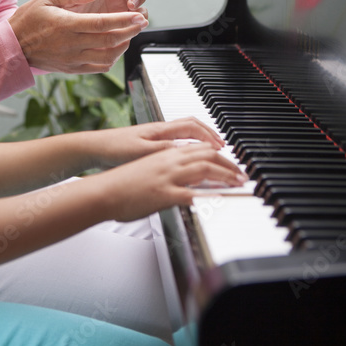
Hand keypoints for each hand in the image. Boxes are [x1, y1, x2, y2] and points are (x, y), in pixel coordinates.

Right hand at [8, 0, 148, 72]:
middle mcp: (71, 45)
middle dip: (130, 31)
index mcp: (66, 25)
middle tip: (142, 21)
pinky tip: (116, 47)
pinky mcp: (73, 69)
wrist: (13, 48)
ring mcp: (73, 60)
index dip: (123, 20)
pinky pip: (99, 66)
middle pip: (109, 41)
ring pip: (108, 56)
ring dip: (124, 45)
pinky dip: (112, 58)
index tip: (139, 15)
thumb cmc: (29, 19)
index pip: (101, 24)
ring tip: (131, 33)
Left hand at [85, 117, 224, 167]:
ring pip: (184, 132)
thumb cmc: (114, 149)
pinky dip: (188, 146)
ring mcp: (155, 136)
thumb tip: (185, 149)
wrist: (95, 149)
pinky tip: (187, 156)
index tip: (221, 146)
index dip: (209, 135)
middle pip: (191, 125)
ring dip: (200, 139)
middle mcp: (160, 130)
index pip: (192, 126)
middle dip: (209, 134)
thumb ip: (164, 150)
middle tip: (222, 145)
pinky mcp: (149, 144)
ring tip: (210, 149)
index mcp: (160, 130)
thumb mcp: (141, 151)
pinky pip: (176, 141)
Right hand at [97, 145, 246, 222]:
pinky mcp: (164, 193)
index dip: (217, 153)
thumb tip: (176, 176)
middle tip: (241, 173)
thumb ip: (164, 169)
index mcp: (165, 153)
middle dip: (228, 164)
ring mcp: (168, 176)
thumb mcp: (146, 168)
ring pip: (205, 169)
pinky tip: (221, 198)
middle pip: (207, 155)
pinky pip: (193, 193)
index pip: (198, 147)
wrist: (103, 190)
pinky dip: (210, 195)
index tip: (229, 161)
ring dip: (226, 175)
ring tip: (238, 183)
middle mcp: (169, 160)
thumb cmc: (120, 182)